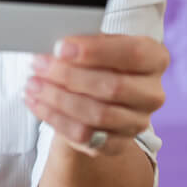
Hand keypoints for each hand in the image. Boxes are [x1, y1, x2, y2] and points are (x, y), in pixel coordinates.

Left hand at [22, 34, 168, 157]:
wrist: (96, 93)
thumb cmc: (97, 61)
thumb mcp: (95, 43)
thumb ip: (84, 43)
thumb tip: (57, 48)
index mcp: (154, 59)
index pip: (133, 54)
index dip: (95, 51)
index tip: (60, 47)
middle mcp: (152, 93)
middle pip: (113, 87)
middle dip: (68, 75)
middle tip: (38, 65)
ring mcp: (138, 122)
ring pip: (97, 115)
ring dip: (58, 99)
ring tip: (32, 84)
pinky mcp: (118, 144)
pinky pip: (85, 136)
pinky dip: (56, 119)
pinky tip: (36, 103)